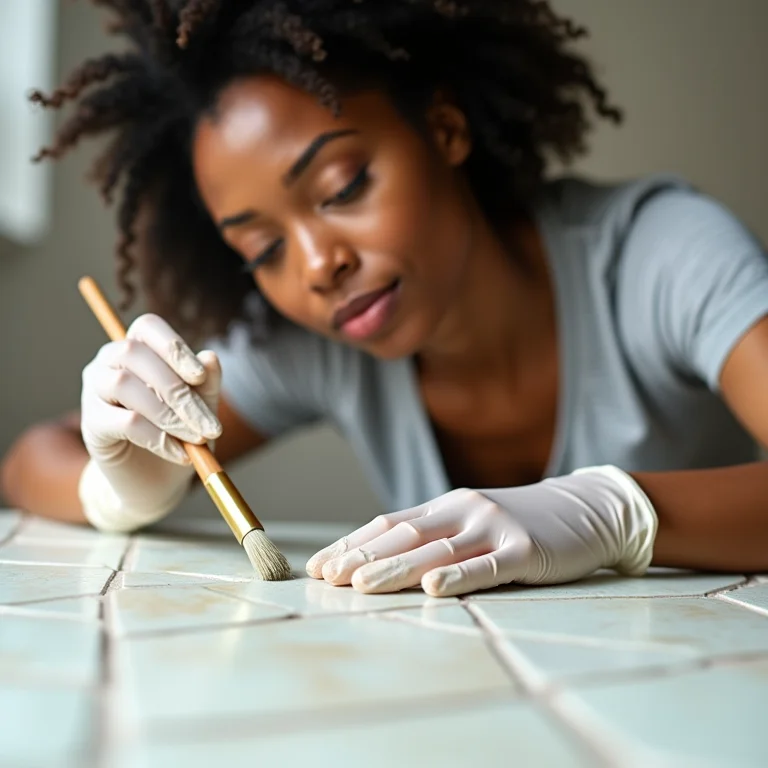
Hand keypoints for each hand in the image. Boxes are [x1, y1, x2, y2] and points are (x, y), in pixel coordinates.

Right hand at [78, 313, 221, 531]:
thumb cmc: (179, 433)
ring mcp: (94, 390)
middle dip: (178, 390)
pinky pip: (123, 422)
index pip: (147, 327)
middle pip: (135, 354)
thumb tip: (211, 356)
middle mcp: (109, 361)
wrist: (155, 481)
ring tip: (198, 439)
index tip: (200, 376)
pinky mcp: (91, 424)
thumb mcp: (201, 407)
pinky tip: (181, 454)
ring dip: (170, 415)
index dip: (173, 347)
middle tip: (211, 424)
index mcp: (137, 347)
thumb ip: (206, 383)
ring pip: (125, 385)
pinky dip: (158, 438)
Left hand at [306, 466, 657, 596]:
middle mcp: (463, 510)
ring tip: (360, 584)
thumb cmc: (519, 524)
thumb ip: (435, 538)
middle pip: (403, 535)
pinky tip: (433, 588)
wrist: (586, 508)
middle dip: (360, 557)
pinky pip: (489, 566)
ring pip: (437, 550)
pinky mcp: (526, 548)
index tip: (317, 566)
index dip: (351, 545)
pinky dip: (459, 577)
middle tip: (324, 578)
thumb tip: (381, 564)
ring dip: (396, 567)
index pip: (387, 524)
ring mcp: (494, 527)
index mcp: (444, 506)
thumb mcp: (472, 524)